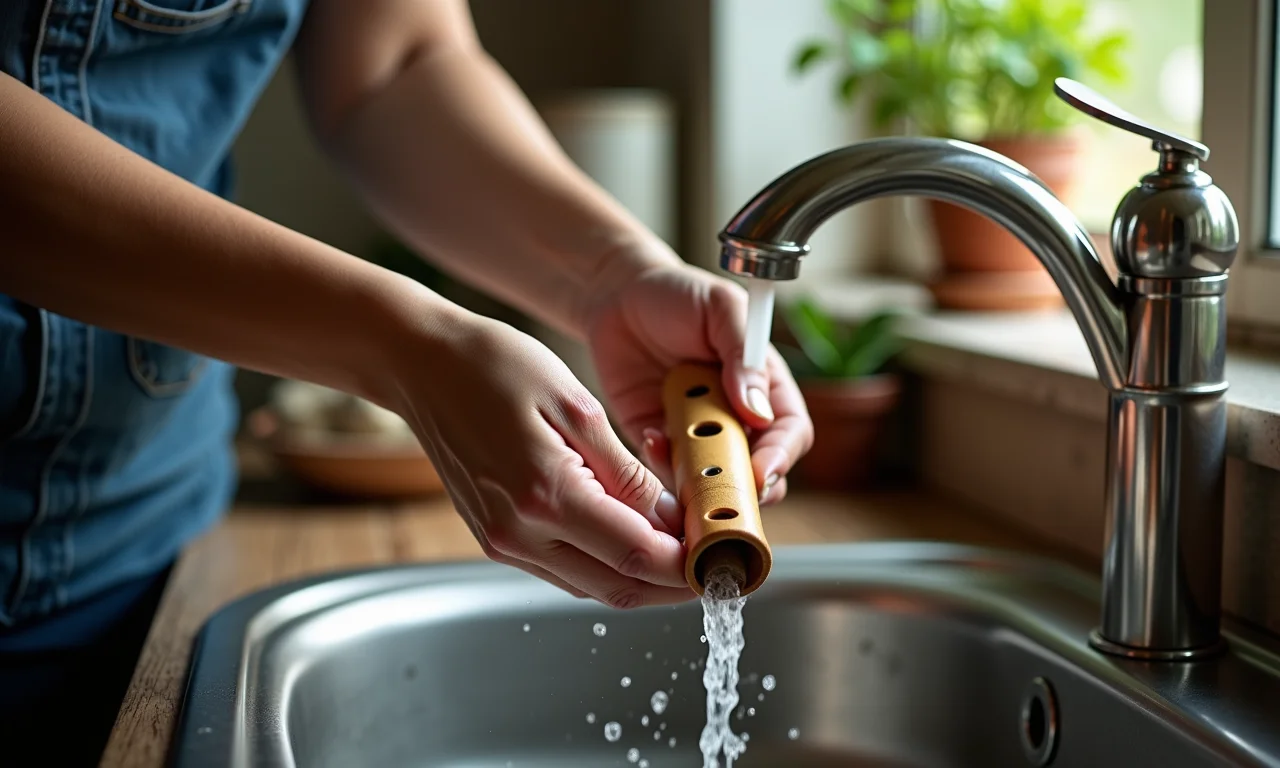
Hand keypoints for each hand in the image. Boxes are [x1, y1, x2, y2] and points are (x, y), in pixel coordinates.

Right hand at [391, 305, 693, 607]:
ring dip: (642, 579)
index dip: (689, 566)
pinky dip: (606, 564)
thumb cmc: (495, 366)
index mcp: (545, 495)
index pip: (638, 556)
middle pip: (619, 587)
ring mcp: (502, 543)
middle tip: (715, 563)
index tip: (724, 555)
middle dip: (675, 585)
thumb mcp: (577, 407)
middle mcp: (519, 534)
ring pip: (592, 586)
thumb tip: (673, 521)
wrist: (422, 366)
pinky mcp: (494, 540)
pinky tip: (634, 539)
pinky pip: (564, 570)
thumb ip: (627, 473)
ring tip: (684, 552)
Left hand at [584, 254, 813, 505]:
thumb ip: (743, 355)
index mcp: (765, 385)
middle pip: (759, 469)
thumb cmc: (678, 294)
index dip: (782, 455)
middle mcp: (737, 416)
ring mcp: (699, 433)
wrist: (618, 296)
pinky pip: (667, 471)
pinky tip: (650, 439)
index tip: (763, 469)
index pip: (790, 431)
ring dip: (702, 484)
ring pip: (714, 479)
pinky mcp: (660, 442)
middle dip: (747, 486)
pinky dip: (662, 467)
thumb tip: (758, 410)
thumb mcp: (720, 309)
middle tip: (726, 490)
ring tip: (684, 465)